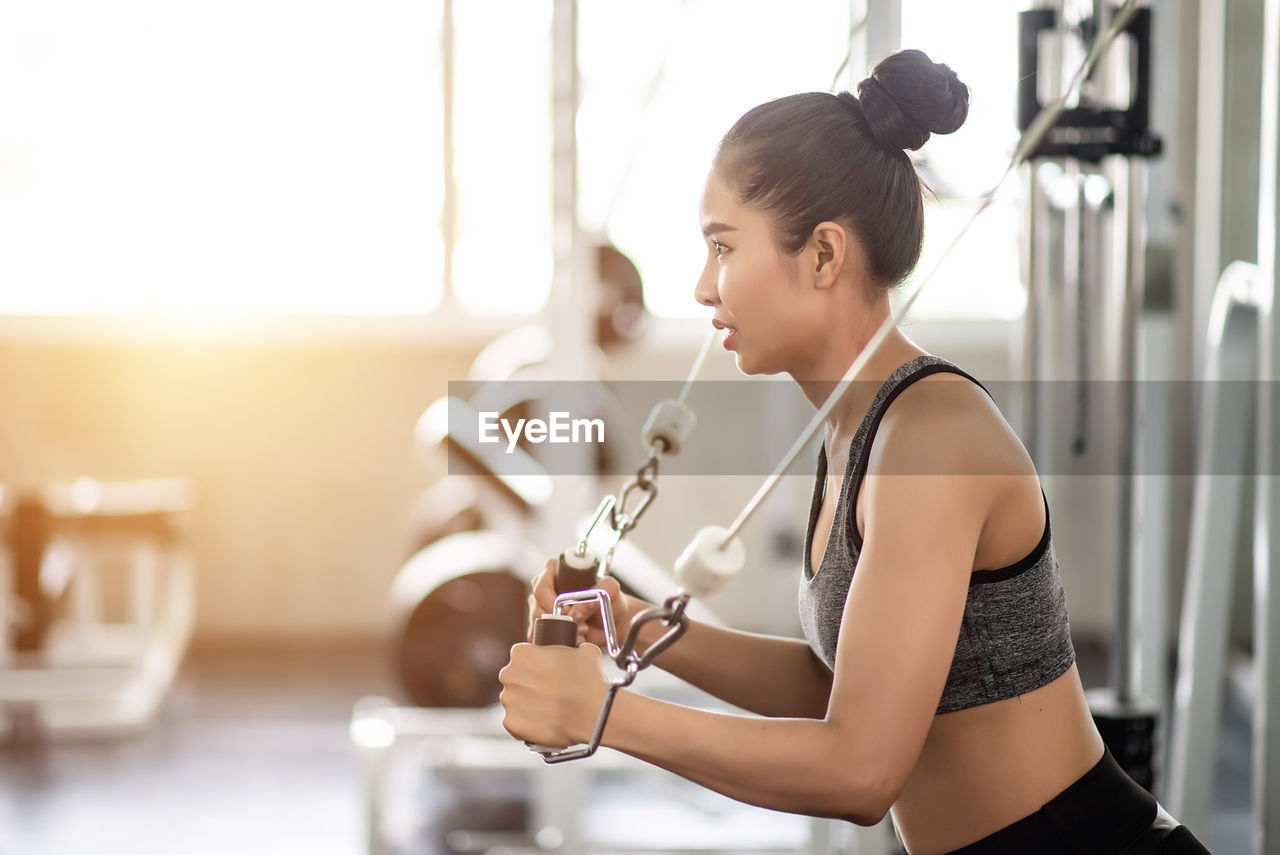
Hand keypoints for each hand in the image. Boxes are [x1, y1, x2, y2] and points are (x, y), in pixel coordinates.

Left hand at [498, 642, 609, 746]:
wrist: (592, 712)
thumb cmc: (589, 680)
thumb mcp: (585, 651)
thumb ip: (573, 649)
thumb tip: (578, 652)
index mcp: (522, 653)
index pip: (522, 656)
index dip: (536, 664)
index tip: (548, 672)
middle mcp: (509, 675)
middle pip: (515, 678)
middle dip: (529, 685)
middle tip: (549, 692)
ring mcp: (508, 700)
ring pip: (515, 701)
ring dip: (527, 705)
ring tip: (549, 710)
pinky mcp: (511, 723)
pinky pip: (516, 723)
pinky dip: (527, 725)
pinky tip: (544, 723)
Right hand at [526, 558, 651, 648]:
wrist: (614, 619)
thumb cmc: (610, 598)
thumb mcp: (610, 589)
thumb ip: (602, 590)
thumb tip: (579, 609)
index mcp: (556, 570)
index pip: (542, 584)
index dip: (553, 601)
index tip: (570, 611)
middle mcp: (545, 586)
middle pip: (537, 606)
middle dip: (558, 619)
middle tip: (579, 624)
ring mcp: (541, 606)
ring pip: (537, 623)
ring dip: (559, 631)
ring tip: (581, 632)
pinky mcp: (543, 624)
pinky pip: (539, 636)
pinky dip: (555, 642)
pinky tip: (572, 640)